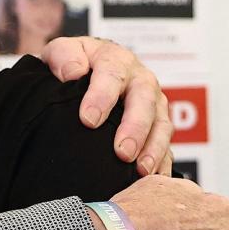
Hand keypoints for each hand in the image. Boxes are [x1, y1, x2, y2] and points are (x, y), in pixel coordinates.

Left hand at [41, 36, 171, 175]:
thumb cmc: (73, 62)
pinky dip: (163, 163)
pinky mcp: (158, 126)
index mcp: (116, 59)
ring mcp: (153, 104)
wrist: (83, 68)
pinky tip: (153, 180)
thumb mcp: (62, 50)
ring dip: (153, 148)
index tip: (88, 120)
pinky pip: (167, 145)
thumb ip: (63, 56)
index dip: (101, 97)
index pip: (112, 74)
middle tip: (122, 151)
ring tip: (141, 169)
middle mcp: (140, 80)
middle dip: (135, 127)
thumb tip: (73, 72)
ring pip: (162, 124)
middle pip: (144, 101)